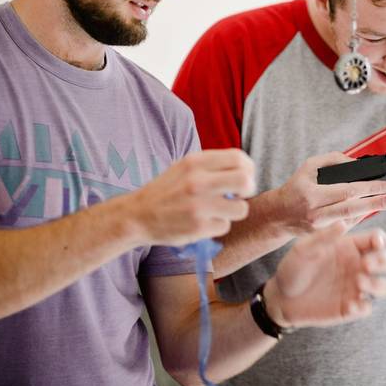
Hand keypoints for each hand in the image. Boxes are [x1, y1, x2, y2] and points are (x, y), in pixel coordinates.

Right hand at [127, 149, 254, 245]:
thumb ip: (212, 165)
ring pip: (241, 209)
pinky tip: (203, 222)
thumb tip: (245, 170)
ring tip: (219, 211)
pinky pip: (224, 226)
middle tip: (240, 195)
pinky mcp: (197, 228)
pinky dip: (218, 226)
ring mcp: (198, 206)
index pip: (238, 158)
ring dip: (234, 211)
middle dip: (249, 189)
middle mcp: (197, 182)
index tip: (244, 176)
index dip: (248, 168)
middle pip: (245, 181)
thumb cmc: (167, 190)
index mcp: (195, 162)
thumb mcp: (185, 167)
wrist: (136, 216)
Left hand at [263, 221, 385, 327]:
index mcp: (350, 247)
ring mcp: (356, 288)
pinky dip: (363, 307)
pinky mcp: (351, 308)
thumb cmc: (293, 267)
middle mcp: (358, 266)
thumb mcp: (305, 248)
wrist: (281, 297)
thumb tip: (342, 223)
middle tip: (367, 265)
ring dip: (378, 285)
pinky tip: (350, 305)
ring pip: (383, 286)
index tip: (376, 243)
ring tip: (359, 282)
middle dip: (384, 261)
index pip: (376, 239)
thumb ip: (324, 237)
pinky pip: (367, 308)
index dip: (381, 240)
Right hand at [274, 152, 385, 235]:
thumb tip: (357, 164)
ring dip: (370, 211)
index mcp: (312, 195)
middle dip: (375, 204)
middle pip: (352, 209)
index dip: (368, 188)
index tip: (385, 184)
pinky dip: (359, 216)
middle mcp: (317, 213)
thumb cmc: (296, 187)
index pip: (347, 191)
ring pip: (351, 219)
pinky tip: (369, 208)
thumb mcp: (309, 167)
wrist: (279, 215)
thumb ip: (333, 160)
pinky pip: (346, 225)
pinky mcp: (323, 236)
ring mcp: (320, 227)